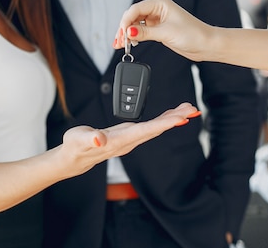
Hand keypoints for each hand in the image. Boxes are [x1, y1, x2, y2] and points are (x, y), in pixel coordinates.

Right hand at [59, 103, 199, 175]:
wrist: (75, 158)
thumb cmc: (76, 147)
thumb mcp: (79, 140)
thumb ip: (90, 139)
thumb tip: (100, 139)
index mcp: (121, 140)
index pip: (147, 131)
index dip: (164, 124)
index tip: (180, 118)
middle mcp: (130, 140)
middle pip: (157, 129)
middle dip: (175, 119)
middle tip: (192, 109)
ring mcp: (131, 138)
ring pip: (156, 127)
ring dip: (172, 118)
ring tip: (187, 109)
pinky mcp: (130, 134)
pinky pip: (151, 126)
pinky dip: (163, 120)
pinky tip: (171, 116)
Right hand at [113, 0, 212, 61]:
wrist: (206, 45)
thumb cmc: (193, 34)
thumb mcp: (166, 33)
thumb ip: (145, 32)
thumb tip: (128, 32)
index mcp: (160, 3)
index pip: (136, 9)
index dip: (126, 21)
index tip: (122, 34)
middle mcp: (158, 9)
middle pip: (133, 16)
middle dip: (124, 28)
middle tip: (119, 41)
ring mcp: (158, 19)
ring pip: (136, 24)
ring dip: (127, 33)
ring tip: (121, 44)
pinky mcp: (159, 29)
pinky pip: (142, 31)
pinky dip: (134, 37)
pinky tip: (130, 43)